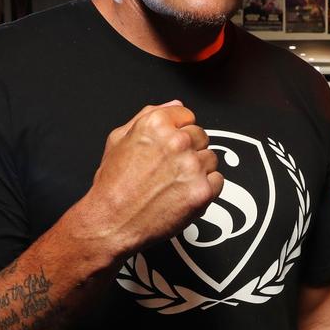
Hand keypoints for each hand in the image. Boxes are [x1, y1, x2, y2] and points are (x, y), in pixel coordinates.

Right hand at [71, 101, 222, 265]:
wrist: (111, 223)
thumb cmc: (112, 186)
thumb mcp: (118, 139)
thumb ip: (148, 116)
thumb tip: (175, 106)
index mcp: (156, 124)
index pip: (187, 116)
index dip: (178, 132)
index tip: (170, 146)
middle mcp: (176, 142)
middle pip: (201, 136)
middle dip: (189, 150)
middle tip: (168, 169)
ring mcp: (191, 167)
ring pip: (211, 159)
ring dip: (198, 170)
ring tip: (173, 184)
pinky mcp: (202, 191)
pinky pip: (217, 181)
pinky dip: (205, 189)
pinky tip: (183, 194)